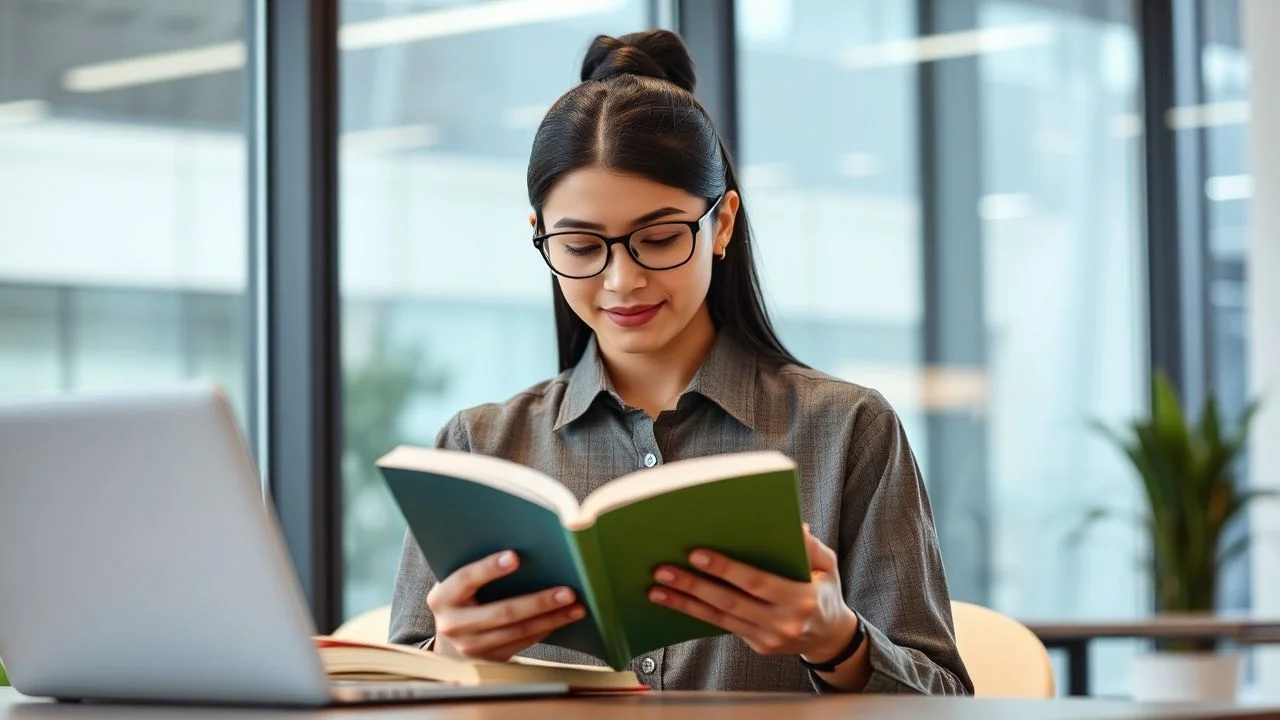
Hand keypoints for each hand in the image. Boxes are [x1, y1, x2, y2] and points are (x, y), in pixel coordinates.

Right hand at [428, 550, 585, 661]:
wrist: (449, 643)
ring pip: (517, 632)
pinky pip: (522, 643)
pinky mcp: (488, 661)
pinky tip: (563, 618)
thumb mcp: (459, 585)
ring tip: (576, 607)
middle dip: (538, 602)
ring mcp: (470, 647)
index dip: (489, 568)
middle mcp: (452, 625)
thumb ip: (479, 572)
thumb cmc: (462, 599)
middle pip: (501, 612)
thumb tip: (527, 551)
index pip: (466, 579)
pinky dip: (545, 629)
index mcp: (442, 598)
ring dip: (551, 619)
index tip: (516, 556)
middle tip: (567, 591)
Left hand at [648, 525, 857, 661]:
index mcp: (802, 599)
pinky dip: (696, 614)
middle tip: (663, 570)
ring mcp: (769, 639)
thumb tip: (795, 525)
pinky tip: (674, 602)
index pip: (757, 582)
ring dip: (685, 603)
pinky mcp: (757, 646)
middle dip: (693, 585)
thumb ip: (810, 546)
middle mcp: (784, 623)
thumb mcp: (827, 565)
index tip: (697, 554)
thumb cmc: (824, 590)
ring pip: (720, 618)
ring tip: (657, 589)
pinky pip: (722, 627)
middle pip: (730, 602)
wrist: (829, 636)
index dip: (726, 569)